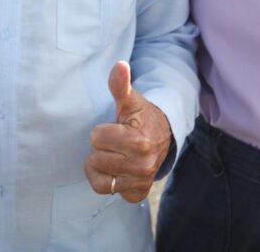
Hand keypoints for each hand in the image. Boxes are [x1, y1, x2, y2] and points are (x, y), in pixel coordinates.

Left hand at [84, 61, 172, 202]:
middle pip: (96, 158)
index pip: (96, 137)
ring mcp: (140, 181)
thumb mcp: (131, 100)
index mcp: (138, 140)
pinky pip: (107, 191)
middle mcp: (142, 164)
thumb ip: (120, 85)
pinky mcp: (137, 193)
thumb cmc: (142, 116)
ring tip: (113, 155)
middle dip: (101, 148)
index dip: (102, 131)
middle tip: (116, 142)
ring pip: (99, 178)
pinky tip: (117, 169)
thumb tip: (120, 65)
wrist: (163, 136)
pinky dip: (108, 181)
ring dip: (101, 166)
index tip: (116, 128)